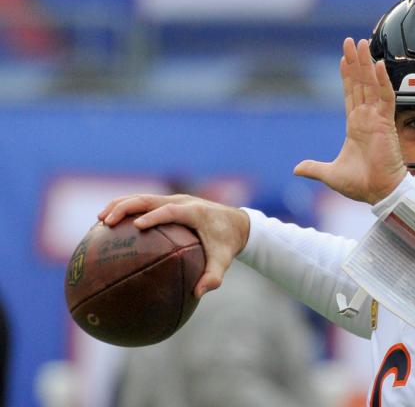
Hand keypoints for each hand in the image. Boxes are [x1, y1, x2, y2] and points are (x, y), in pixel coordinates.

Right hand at [98, 194, 250, 297]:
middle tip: (106, 222)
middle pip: (148, 199)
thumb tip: (198, 294)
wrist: (237, 224)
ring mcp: (174, 200)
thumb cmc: (228, 243)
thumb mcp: (224, 260)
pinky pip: (144, 204)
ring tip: (99, 221)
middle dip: (126, 208)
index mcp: (195, 211)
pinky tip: (108, 227)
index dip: (155, 216)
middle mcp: (182, 201)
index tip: (138, 226)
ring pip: (142, 198)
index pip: (171, 210)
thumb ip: (213, 276)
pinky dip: (126, 211)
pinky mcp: (168, 204)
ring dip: (120, 206)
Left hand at [294, 38, 406, 204]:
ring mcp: (377, 119)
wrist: (379, 192)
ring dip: (366, 64)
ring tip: (362, 44)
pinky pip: (385, 97)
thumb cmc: (362, 184)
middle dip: (356, 62)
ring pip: (372, 85)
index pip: (351, 95)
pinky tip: (378, 65)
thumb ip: (314, 168)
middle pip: (361, 83)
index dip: (347, 77)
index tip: (343, 59)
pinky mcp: (386, 123)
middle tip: (352, 42)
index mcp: (356, 126)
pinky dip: (382, 81)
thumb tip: (297, 169)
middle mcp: (367, 119)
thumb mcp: (331, 174)